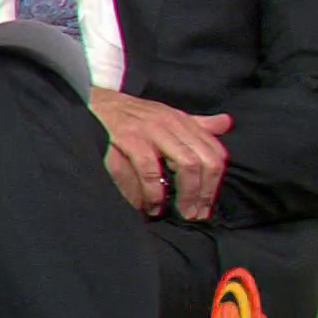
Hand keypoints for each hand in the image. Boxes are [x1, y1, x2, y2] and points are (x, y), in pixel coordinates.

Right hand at [89, 87, 231, 219]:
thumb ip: (195, 123)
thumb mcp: (165, 114)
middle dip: (202, 193)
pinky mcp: (129, 139)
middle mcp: (171, 123)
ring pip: (186, 165)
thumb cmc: (129, 115)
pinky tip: (149, 205)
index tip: (206, 204)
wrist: (90, 103)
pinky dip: (153, 192)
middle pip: (204, 161)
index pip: (214, 151)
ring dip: (185, 195)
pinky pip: (151, 170)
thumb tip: (226, 123)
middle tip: (194, 215)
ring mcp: (151, 130)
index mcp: (181, 120)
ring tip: (175, 213)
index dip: (215, 182)